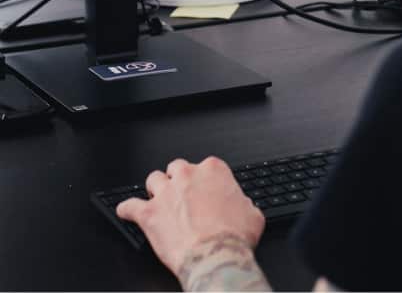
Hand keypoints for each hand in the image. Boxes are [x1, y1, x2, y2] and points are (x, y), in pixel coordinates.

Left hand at [116, 156, 264, 276]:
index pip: (205, 166)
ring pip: (153, 179)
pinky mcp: (149, 214)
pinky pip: (129, 206)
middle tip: (181, 195)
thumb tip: (243, 207)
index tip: (205, 191)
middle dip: (178, 180)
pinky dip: (127, 209)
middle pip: (176, 167)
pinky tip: (127, 211)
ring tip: (157, 199)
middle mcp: (187, 175)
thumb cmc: (234, 236)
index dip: (204, 180)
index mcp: (213, 170)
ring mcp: (166, 193)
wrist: (215, 256)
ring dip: (155, 189)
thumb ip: (244, 204)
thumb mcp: (252, 214)